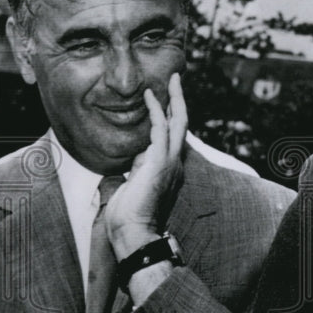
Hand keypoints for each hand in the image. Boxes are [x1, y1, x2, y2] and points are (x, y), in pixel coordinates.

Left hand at [104, 73, 186, 259]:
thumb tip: (135, 155)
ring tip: (172, 80)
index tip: (167, 100)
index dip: (172, 117)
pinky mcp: (160, 160)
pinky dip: (156, 110)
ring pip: (179, 122)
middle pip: (183, 124)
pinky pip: (161, 128)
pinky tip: (150, 96)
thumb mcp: (133, 185)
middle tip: (177, 80)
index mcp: (170, 169)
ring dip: (175, 98)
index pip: (174, 137)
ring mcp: (170, 161)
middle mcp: (176, 162)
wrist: (134, 233)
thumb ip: (137, 168)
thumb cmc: (129, 216)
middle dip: (180, 101)